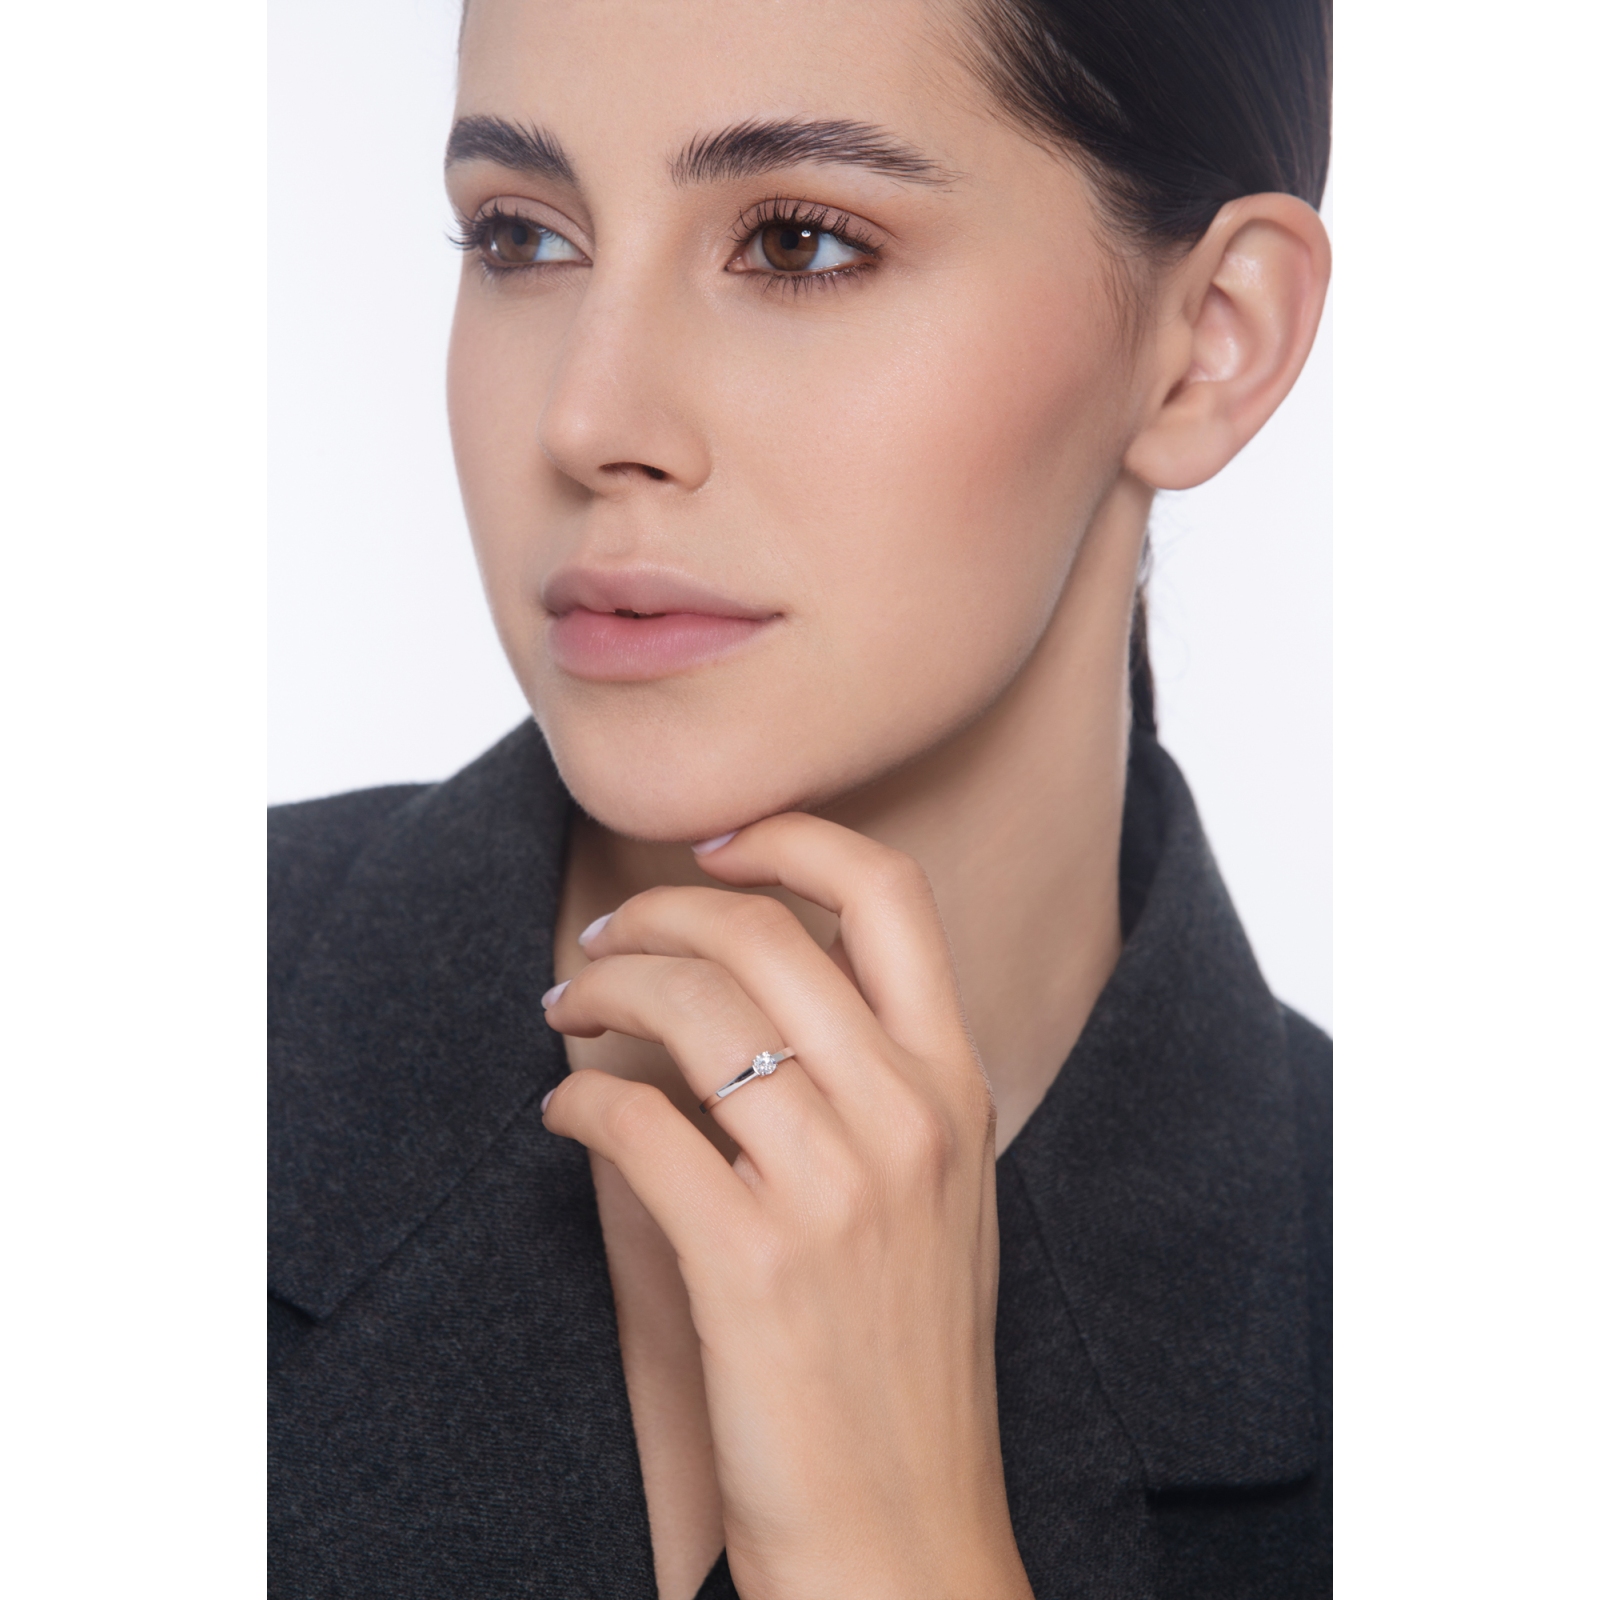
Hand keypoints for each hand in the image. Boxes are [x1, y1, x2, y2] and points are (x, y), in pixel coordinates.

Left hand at [541, 815, 1033, 1599]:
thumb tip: (748, 991)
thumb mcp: (935, 1197)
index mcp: (955, 1088)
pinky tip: (564, 1119)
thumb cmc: (905, 1361)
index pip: (890, 895)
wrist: (904, 1534)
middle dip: (658, 915)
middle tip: (604, 942)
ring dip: (603, 992)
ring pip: (691, 1012)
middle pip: (763, 934)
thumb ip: (875, 1084)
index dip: (794, 839)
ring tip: (566, 1009)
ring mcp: (838, 1188)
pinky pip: (635, 1126)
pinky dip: (578, 1105)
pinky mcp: (754, 1263)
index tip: (717, 846)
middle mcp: (908, 1118)